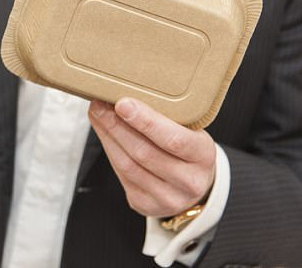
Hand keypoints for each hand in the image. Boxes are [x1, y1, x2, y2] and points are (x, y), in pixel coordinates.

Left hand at [88, 98, 215, 217]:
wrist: (194, 185)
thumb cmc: (188, 149)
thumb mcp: (191, 131)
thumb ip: (167, 118)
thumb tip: (126, 96)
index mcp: (204, 156)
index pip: (174, 138)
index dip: (145, 121)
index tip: (122, 103)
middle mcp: (188, 182)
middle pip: (143, 152)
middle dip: (116, 125)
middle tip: (99, 103)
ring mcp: (167, 198)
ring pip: (127, 165)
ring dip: (107, 136)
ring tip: (97, 114)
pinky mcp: (145, 205)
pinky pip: (121, 175)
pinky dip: (110, 151)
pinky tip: (104, 133)